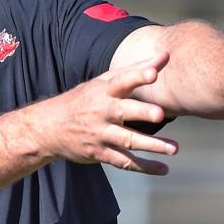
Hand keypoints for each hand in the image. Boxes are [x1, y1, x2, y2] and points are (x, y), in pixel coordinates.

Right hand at [40, 53, 177, 173]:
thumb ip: (136, 69)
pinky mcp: (100, 153)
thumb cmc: (84, 99)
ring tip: (174, 148)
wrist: (49, 127)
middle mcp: (102, 111)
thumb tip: (166, 54)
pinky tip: (163, 169)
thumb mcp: (104, 81)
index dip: (137, 76)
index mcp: (103, 91)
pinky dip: (144, 167)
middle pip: (124, 111)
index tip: (153, 73)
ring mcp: (100, 134)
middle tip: (160, 114)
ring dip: (152, 145)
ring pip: (128, 140)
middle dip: (142, 112)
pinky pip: (125, 162)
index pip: (122, 81)